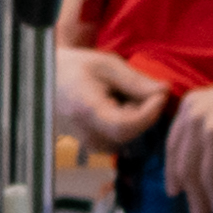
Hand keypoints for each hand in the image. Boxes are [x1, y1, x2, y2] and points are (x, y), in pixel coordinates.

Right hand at [54, 45, 171, 153]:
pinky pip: (126, 138)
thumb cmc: (77, 68)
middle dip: (145, 110)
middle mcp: (87, 135)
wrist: (48, 79)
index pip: (126, 126)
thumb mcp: (107, 65)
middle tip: (138, 87)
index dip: (150, 112)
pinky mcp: (96, 147)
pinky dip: (130, 122)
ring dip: (138, 116)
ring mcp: (91, 144)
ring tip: (122, 95)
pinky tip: (117, 106)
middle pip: (134, 131)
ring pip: (133, 137)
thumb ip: (136, 81)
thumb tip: (165, 92)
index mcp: (86, 112)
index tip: (160, 93)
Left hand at [161, 30, 212, 212]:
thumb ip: (207, 126)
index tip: (175, 191)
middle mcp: (198, 116)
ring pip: (205, 176)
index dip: (172, 174)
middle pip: (186, 167)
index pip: (173, 148)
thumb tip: (201, 163)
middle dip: (192, 195)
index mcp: (191, 106)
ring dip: (212, 202)